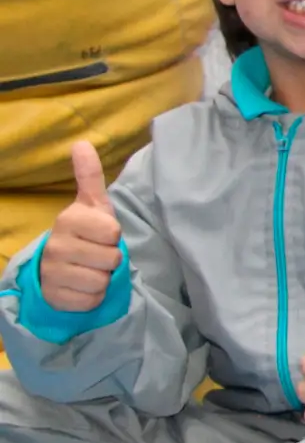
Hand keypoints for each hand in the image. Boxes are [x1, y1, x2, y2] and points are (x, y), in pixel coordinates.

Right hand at [38, 141, 123, 312]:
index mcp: (68, 219)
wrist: (60, 268)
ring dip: (102, 279)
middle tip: (95, 255)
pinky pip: (91, 300)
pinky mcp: (55, 297)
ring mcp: (52, 272)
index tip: (101, 234)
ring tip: (88, 269)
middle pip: (111, 259)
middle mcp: (56, 245)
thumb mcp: (92, 205)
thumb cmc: (86, 234)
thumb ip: (90, 176)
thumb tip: (82, 142)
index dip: (113, 236)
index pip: (112, 232)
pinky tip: (80, 286)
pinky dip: (92, 297)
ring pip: (102, 281)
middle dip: (110, 260)